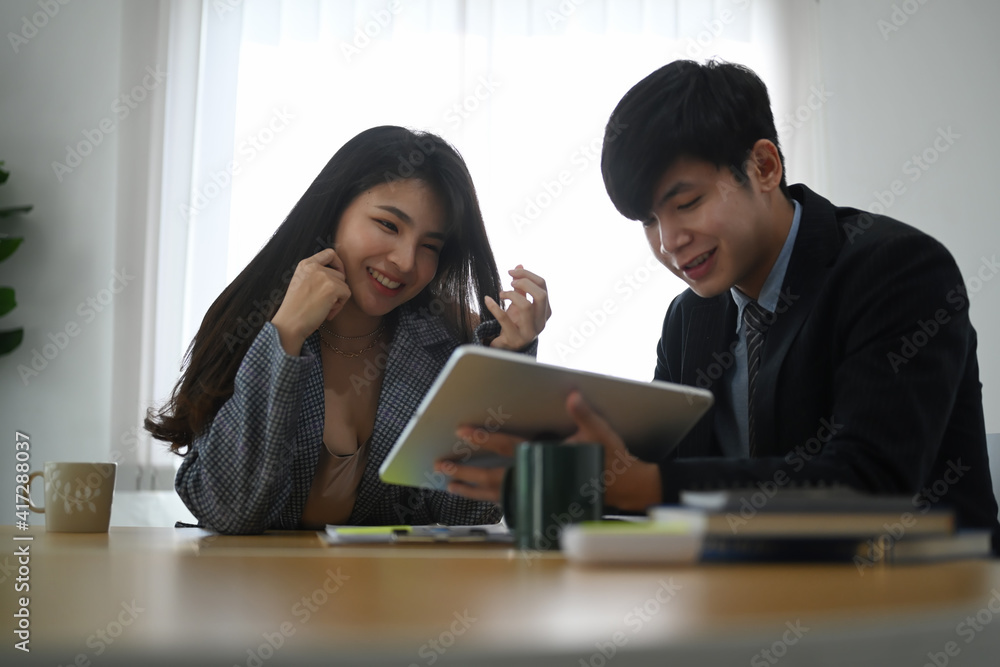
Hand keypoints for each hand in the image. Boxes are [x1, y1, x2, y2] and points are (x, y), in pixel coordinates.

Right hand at [270, 248, 350, 354]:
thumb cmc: (296, 309)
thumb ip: (316, 275)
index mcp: (305, 264)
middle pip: (340, 274)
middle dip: (336, 289)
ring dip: (338, 299)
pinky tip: (327, 312)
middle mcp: (314, 266)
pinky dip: (339, 306)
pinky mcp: (332, 287)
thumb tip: (339, 275)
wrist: (290, 323)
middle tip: (325, 303)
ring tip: (324, 308)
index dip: (338, 264)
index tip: (338, 275)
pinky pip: (346, 294)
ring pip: (344, 285)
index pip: (329, 253)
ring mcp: (323, 276)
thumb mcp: (302, 283)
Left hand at [439, 391, 661, 510]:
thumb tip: (571, 395)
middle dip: (466, 470)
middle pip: (493, 476)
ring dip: (471, 489)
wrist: (625, 488)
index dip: (485, 439)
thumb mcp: (599, 432)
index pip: (509, 446)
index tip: (463, 432)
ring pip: (496, 493)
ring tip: (450, 485)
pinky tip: (476, 496)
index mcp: (546, 457)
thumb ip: (583, 413)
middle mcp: (536, 476)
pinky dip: (488, 499)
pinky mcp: (540, 501)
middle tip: (442, 465)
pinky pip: (507, 502)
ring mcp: (537, 492)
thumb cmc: (610, 458)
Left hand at [485, 265, 550, 350]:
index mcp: (545, 311)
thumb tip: (519, 264)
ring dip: (512, 295)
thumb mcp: (519, 303)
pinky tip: (487, 299)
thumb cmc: (515, 323)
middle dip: (524, 282)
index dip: (527, 275)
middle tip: (510, 280)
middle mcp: (541, 321)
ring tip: (501, 293)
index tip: (512, 272)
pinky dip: (494, 307)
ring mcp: (530, 332)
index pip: (543, 286)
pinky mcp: (515, 339)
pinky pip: (505, 319)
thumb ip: (521, 286)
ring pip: (527, 306)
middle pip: (541, 295)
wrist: (507, 347)